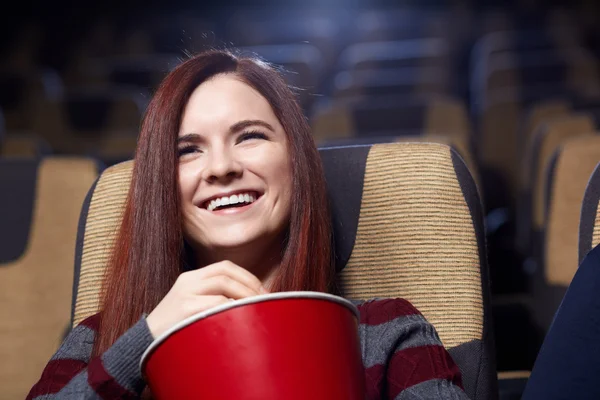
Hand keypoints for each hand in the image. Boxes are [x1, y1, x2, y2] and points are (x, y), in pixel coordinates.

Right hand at [146, 260, 266, 337]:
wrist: (146, 341)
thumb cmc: (176, 326)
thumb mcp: (192, 304)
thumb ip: (213, 296)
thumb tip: (248, 300)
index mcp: (192, 277)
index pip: (225, 266)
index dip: (247, 276)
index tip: (262, 291)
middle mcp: (188, 280)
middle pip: (226, 272)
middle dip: (250, 283)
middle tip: (264, 300)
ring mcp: (185, 293)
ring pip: (223, 283)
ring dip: (244, 294)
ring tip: (255, 307)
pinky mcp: (185, 308)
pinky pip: (215, 303)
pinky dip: (231, 307)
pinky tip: (239, 316)